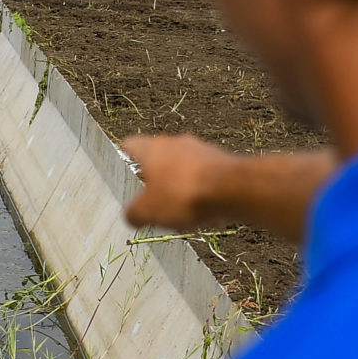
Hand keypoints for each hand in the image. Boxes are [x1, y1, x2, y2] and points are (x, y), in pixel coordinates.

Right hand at [120, 134, 335, 244]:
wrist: (234, 189)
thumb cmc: (183, 195)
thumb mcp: (148, 212)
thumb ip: (133, 214)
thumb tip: (130, 216)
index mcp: (152, 149)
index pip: (130, 145)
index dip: (124, 157)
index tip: (123, 168)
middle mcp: (176, 142)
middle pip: (159, 157)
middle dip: (156, 178)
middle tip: (153, 200)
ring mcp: (202, 149)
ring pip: (184, 166)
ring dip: (181, 185)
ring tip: (183, 212)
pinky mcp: (223, 160)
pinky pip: (206, 175)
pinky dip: (202, 191)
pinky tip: (206, 212)